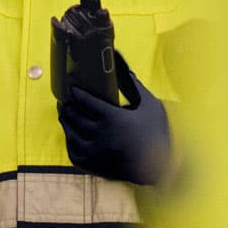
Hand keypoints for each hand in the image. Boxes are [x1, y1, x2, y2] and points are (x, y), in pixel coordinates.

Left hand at [58, 50, 173, 185]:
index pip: (87, 102)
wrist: (162, 166)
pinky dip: (70, 145)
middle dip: (68, 107)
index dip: (77, 94)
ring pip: (72, 136)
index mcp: (114, 118)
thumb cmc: (157, 131)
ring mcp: (97, 154)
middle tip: (65, 101)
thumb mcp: (148, 104)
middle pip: (76, 118)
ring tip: (64, 115)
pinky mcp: (97, 168)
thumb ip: (131, 83)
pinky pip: (75, 156)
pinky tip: (70, 137)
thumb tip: (120, 59)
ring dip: (66, 124)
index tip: (72, 88)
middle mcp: (102, 136)